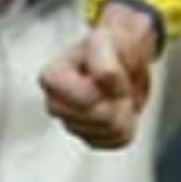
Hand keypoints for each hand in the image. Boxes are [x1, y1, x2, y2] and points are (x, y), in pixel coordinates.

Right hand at [40, 6, 157, 148]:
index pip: (85, 98)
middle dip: (117, 100)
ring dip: (125, 110)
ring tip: (119, 91)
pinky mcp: (89, 138)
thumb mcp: (108, 39)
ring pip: (110, 131)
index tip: (113, 70)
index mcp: (52, 78)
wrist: (125, 57)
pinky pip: (117, 141)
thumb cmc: (112, 45)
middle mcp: (56, 104)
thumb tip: (104, 82)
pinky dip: (128, 124)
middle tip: (119, 82)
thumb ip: (103, 61)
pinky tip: (120, 107)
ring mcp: (71, 124)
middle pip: (99, 118)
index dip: (105, 87)